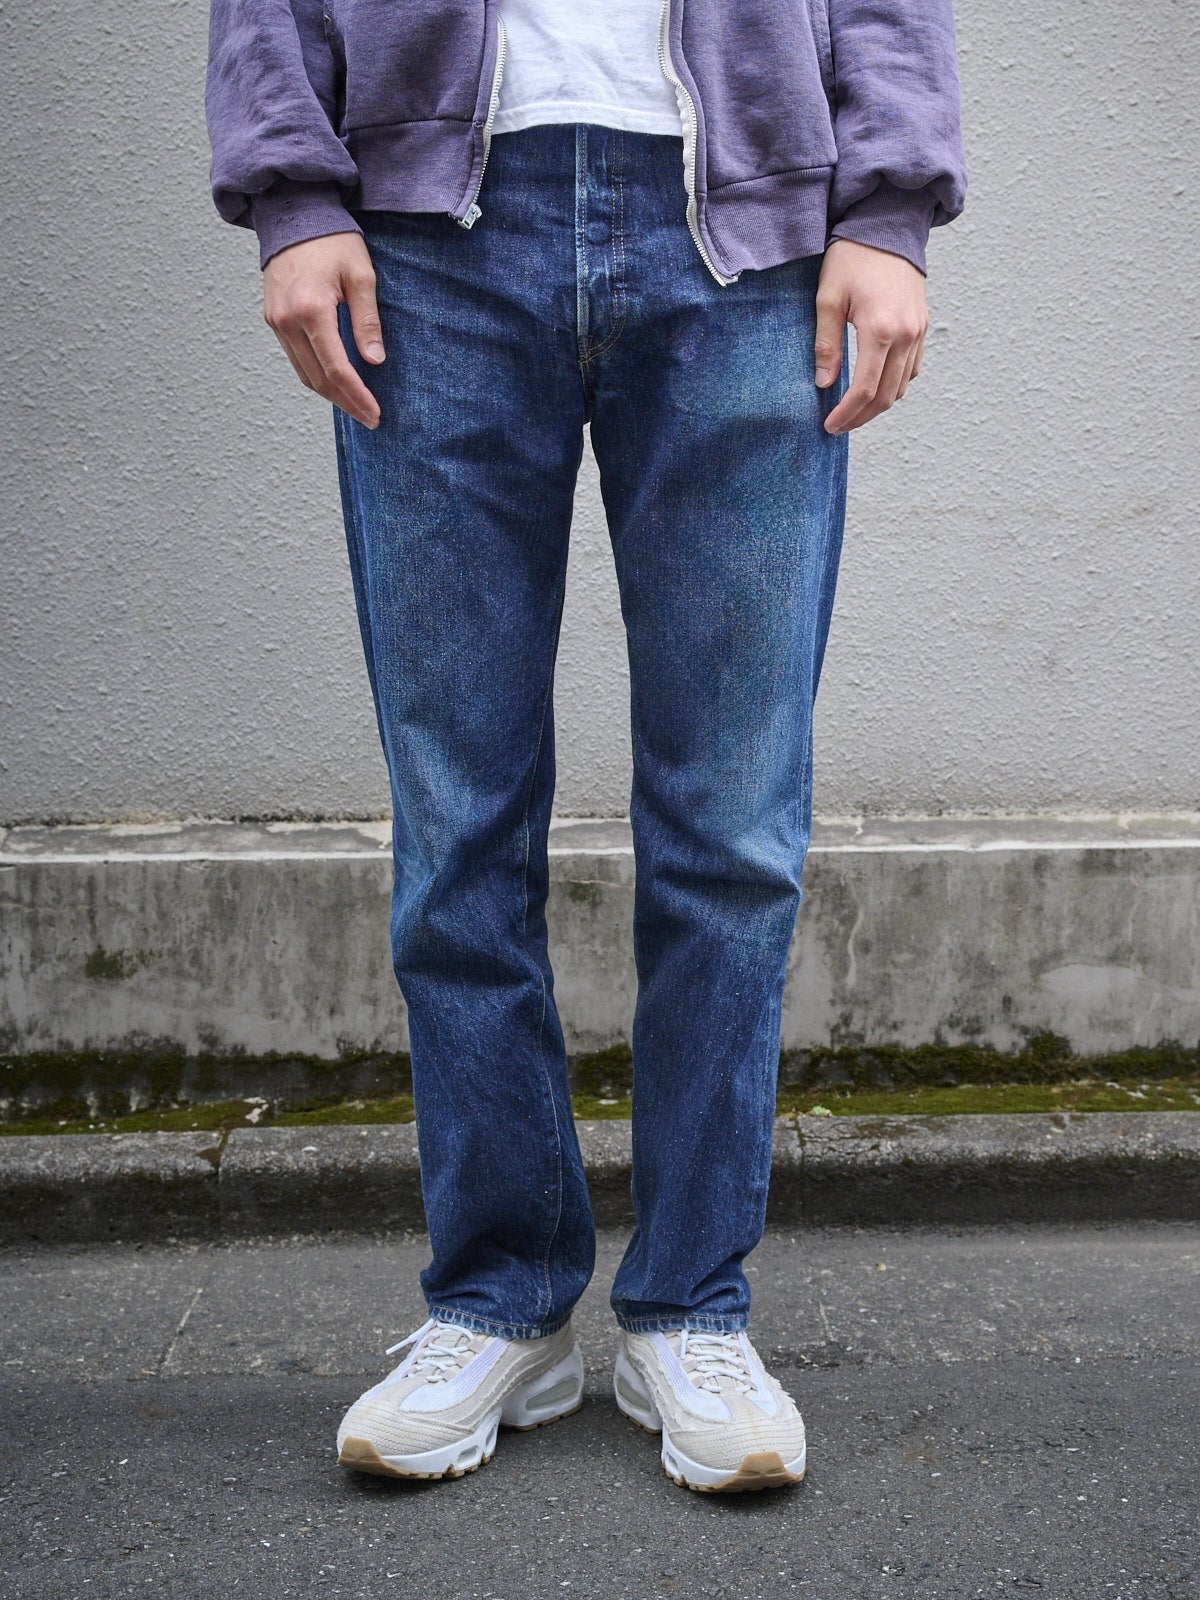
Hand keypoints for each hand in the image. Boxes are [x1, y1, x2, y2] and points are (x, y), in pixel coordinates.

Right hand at [262, 232, 384, 428]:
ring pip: (303, 373)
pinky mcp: (273, 318)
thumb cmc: (331, 240)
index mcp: (311, 309)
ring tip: (355, 405)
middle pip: (318, 378)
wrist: (293, 213)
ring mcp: (276, 321)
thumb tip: (374, 361)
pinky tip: (335, 381)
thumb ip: (367, 320)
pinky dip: (316, 374)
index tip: (374, 413)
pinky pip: (295, 358)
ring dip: (330, 394)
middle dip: (346, 403)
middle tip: (369, 417)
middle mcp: (288, 320)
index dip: (357, 396)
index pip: (337, 368)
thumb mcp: (361, 275)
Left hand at [814, 239, 928, 433]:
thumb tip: (824, 383)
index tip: (829, 425)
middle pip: (885, 396)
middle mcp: (906, 335)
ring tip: (853, 410)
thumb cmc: (852, 258)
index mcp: (880, 329)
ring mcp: (919, 332)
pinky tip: (873, 386)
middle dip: (861, 417)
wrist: (887, 226)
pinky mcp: (923, 327)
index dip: (846, 414)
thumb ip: (826, 344)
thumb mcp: (828, 298)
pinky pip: (911, 369)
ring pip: (901, 387)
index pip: (864, 389)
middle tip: (839, 426)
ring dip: (878, 405)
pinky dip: (893, 385)